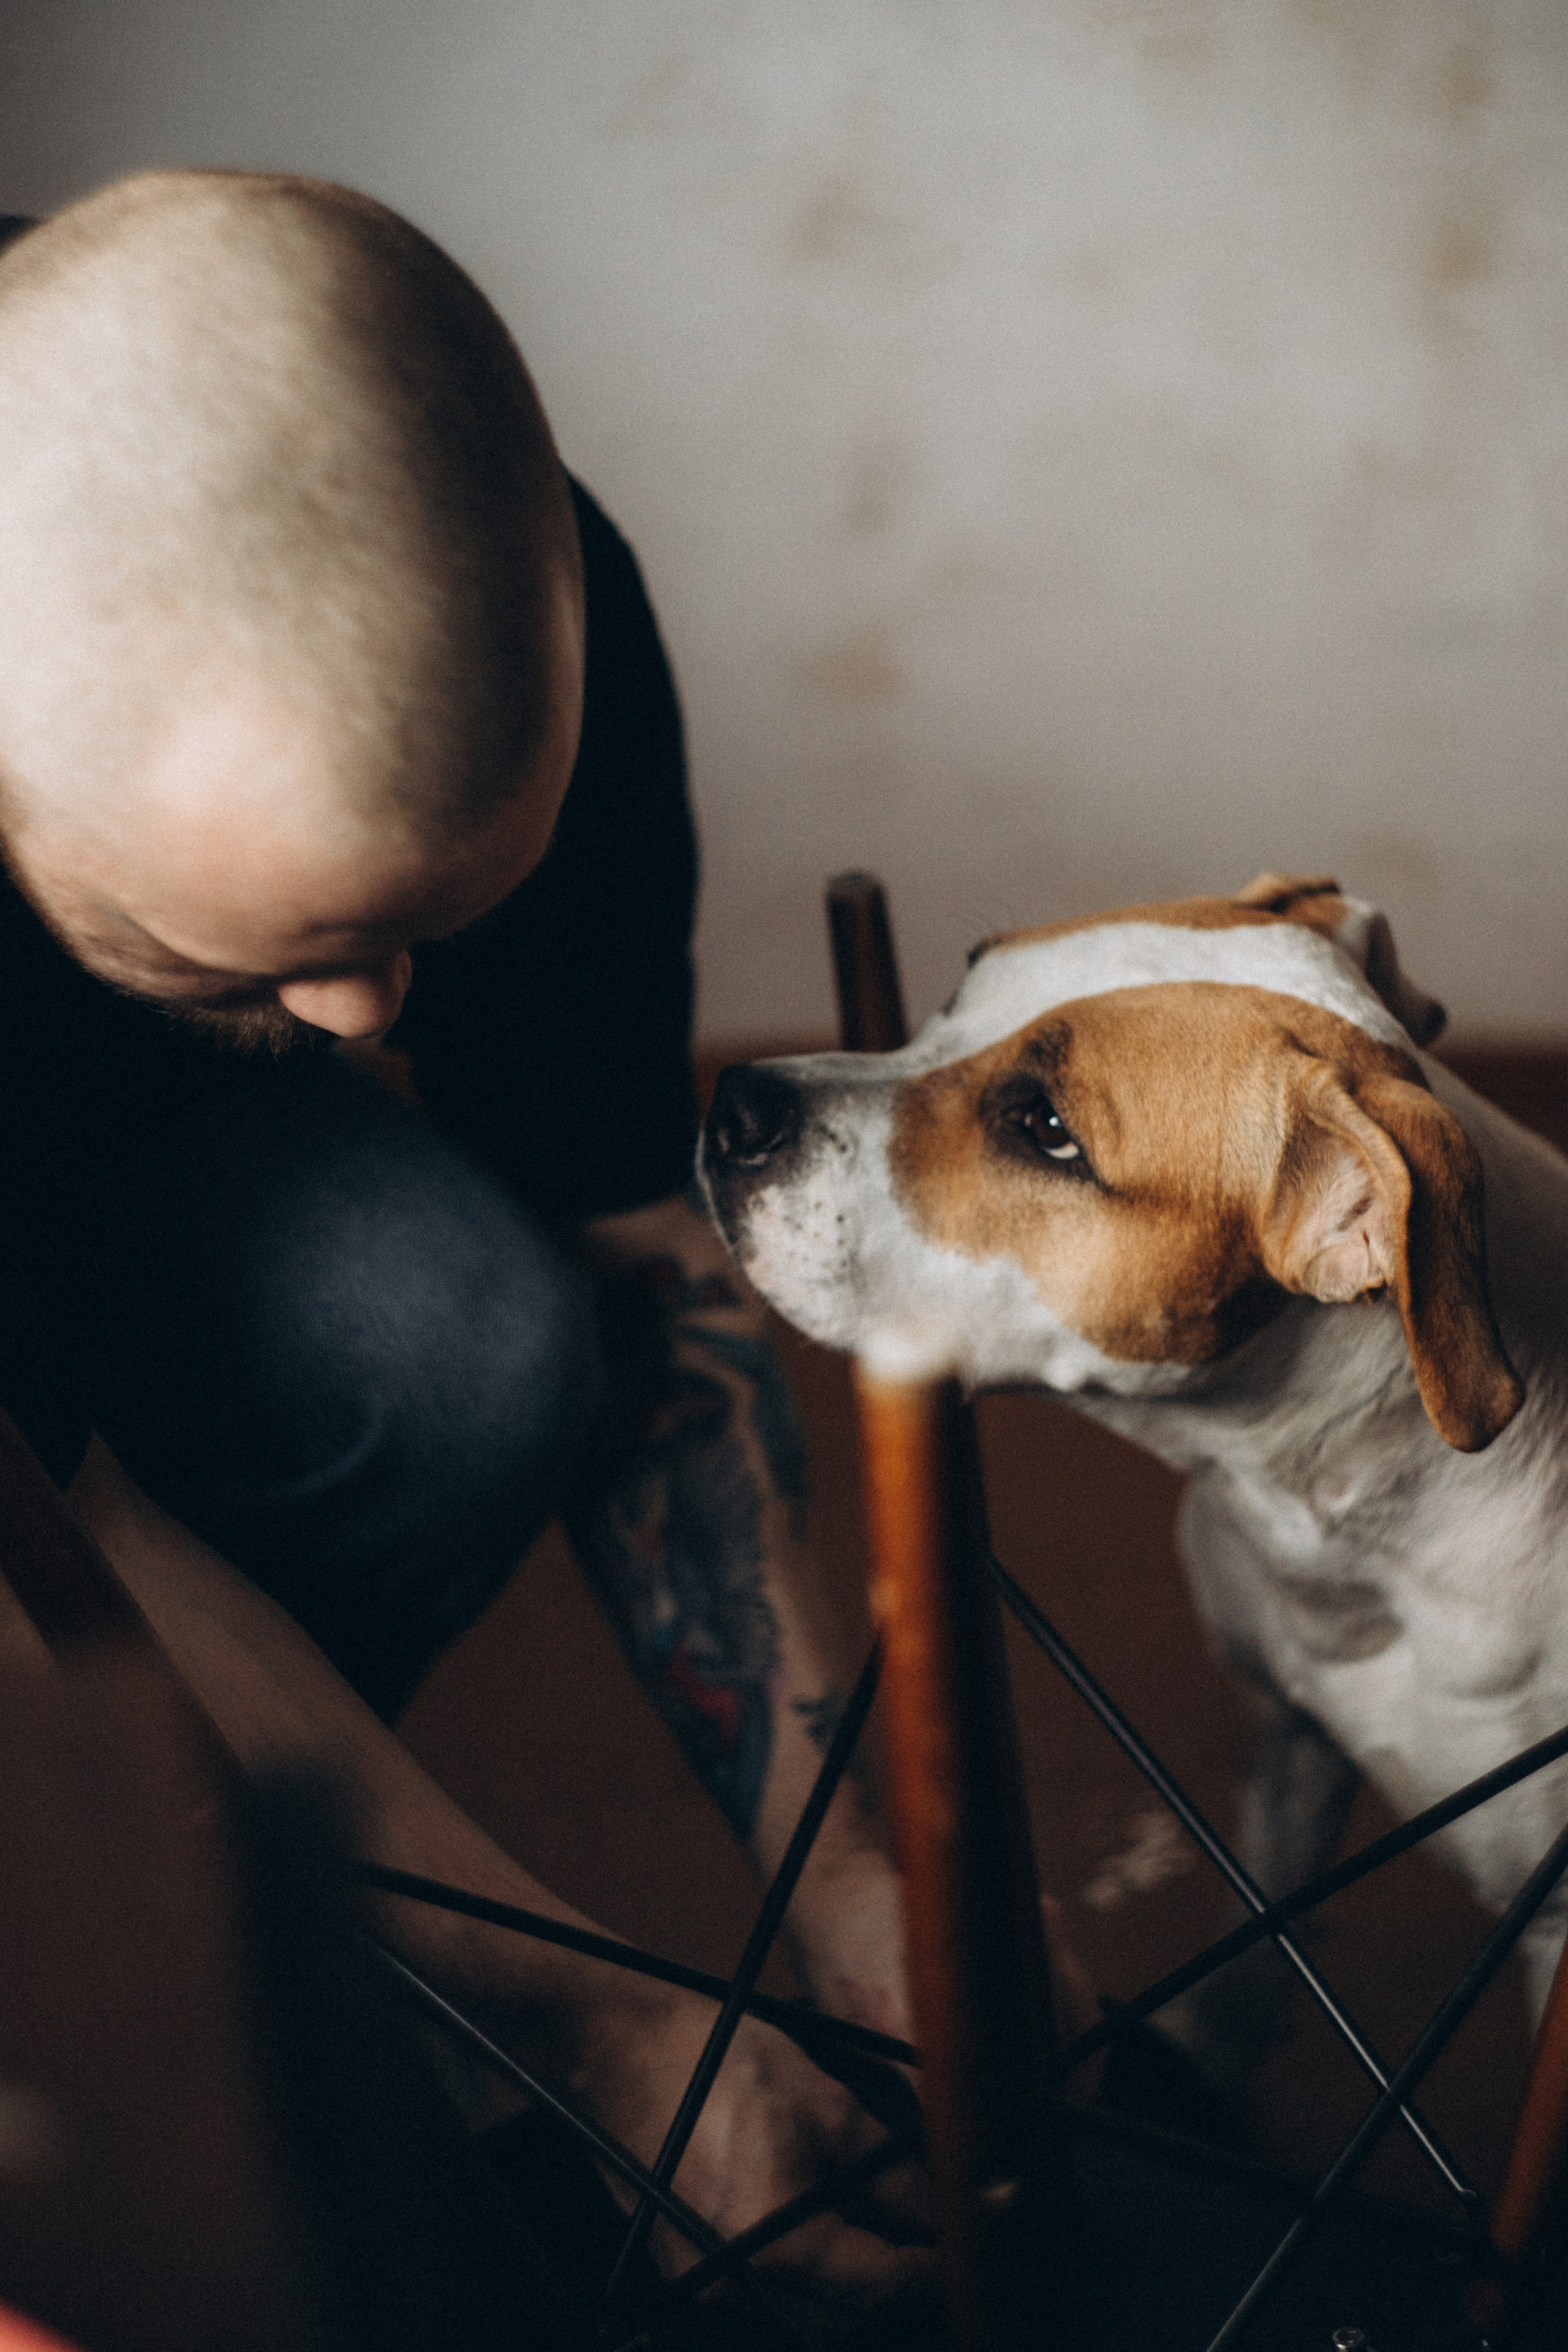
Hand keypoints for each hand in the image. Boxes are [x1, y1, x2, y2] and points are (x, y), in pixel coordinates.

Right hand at [572, 1978, 933, 2321]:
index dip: (936, 2268)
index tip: (974, 2246)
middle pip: (847, 2314)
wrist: (614, 2046)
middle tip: (932, 2230)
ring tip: (880, 2219)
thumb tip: (953, 2211)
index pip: (885, 2288)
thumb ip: (896, 2173)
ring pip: (809, 2308)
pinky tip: (823, 2216)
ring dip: (852, 2276)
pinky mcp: (688, 2275)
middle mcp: (731, 2286)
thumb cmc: (711, 2059)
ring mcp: (702, 2288)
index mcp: (772, 2245)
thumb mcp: (826, 2103)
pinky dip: (806, 2267)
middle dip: (896, 2276)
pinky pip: (767, 2290)